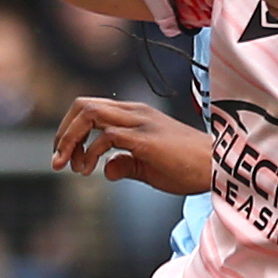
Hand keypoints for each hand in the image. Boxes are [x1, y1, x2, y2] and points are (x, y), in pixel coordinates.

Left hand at [52, 96, 210, 194]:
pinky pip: (107, 136)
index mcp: (135, 115)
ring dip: (70, 139)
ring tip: (69, 165)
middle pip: (83, 105)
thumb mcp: (149, 168)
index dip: (69, 130)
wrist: (218, 169)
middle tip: (59, 159)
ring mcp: (140, 122)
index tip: (66, 157)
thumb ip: (126, 165)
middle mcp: (135, 113)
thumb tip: (107, 170)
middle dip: (63, 132)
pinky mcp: (145, 138)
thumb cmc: (188, 168)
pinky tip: (91, 172)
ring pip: (89, 113)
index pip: (89, 108)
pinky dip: (91, 154)